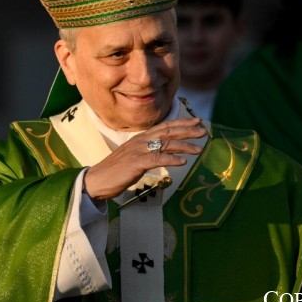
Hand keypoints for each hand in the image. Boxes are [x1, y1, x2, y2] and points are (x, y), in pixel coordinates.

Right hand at [83, 117, 206, 200]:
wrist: (97, 180)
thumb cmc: (117, 170)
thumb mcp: (135, 156)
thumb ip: (149, 151)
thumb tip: (165, 151)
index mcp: (141, 137)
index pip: (165, 126)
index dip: (182, 123)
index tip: (197, 121)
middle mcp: (141, 140)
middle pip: (168, 132)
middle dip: (188, 130)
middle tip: (204, 131)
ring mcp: (138, 150)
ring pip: (166, 144)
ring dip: (184, 146)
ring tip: (199, 149)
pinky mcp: (136, 163)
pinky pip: (157, 159)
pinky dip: (172, 159)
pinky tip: (183, 162)